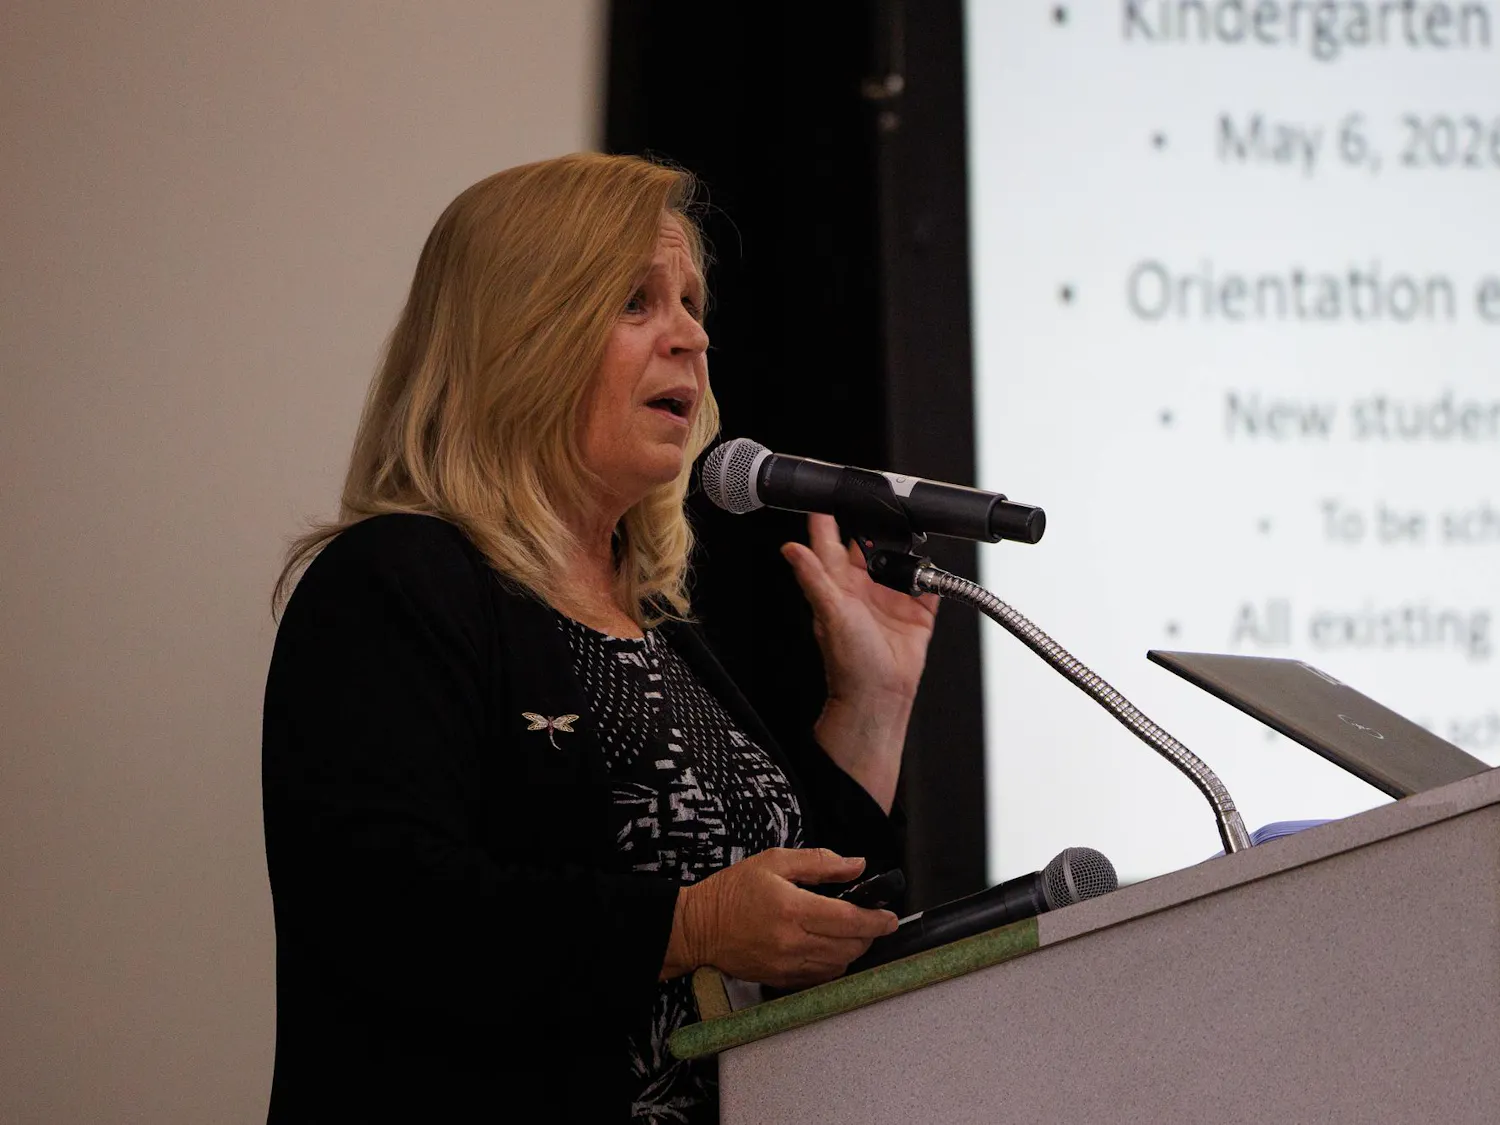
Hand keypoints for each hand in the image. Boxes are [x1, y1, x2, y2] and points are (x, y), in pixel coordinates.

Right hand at [660, 848, 898, 988]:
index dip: (876, 919)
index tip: (890, 916)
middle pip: (850, 946)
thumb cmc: (733, 890)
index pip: (849, 919)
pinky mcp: (780, 980)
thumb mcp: (774, 861)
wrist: (697, 927)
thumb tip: (857, 865)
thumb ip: (820, 863)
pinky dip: (833, 965)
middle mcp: (792, 941)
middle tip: (872, 920)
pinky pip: (820, 978)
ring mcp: (786, 965)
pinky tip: (830, 949)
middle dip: (869, 934)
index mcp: (792, 908)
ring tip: (851, 933)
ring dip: (853, 950)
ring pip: (839, 965)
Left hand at [781, 514, 937, 810]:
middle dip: (877, 529)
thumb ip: (814, 577)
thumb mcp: (828, 611)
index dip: (829, 522)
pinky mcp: (917, 614)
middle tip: (881, 507)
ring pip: (901, 564)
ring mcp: (891, 600)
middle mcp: (864, 590)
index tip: (827, 498)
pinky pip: (928, 587)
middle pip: (870, 548)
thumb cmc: (848, 662)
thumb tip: (791, 550)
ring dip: (907, 551)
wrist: (879, 696)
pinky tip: (932, 566)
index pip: (830, 545)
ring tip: (911, 533)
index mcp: (838, 587)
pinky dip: (932, 576)